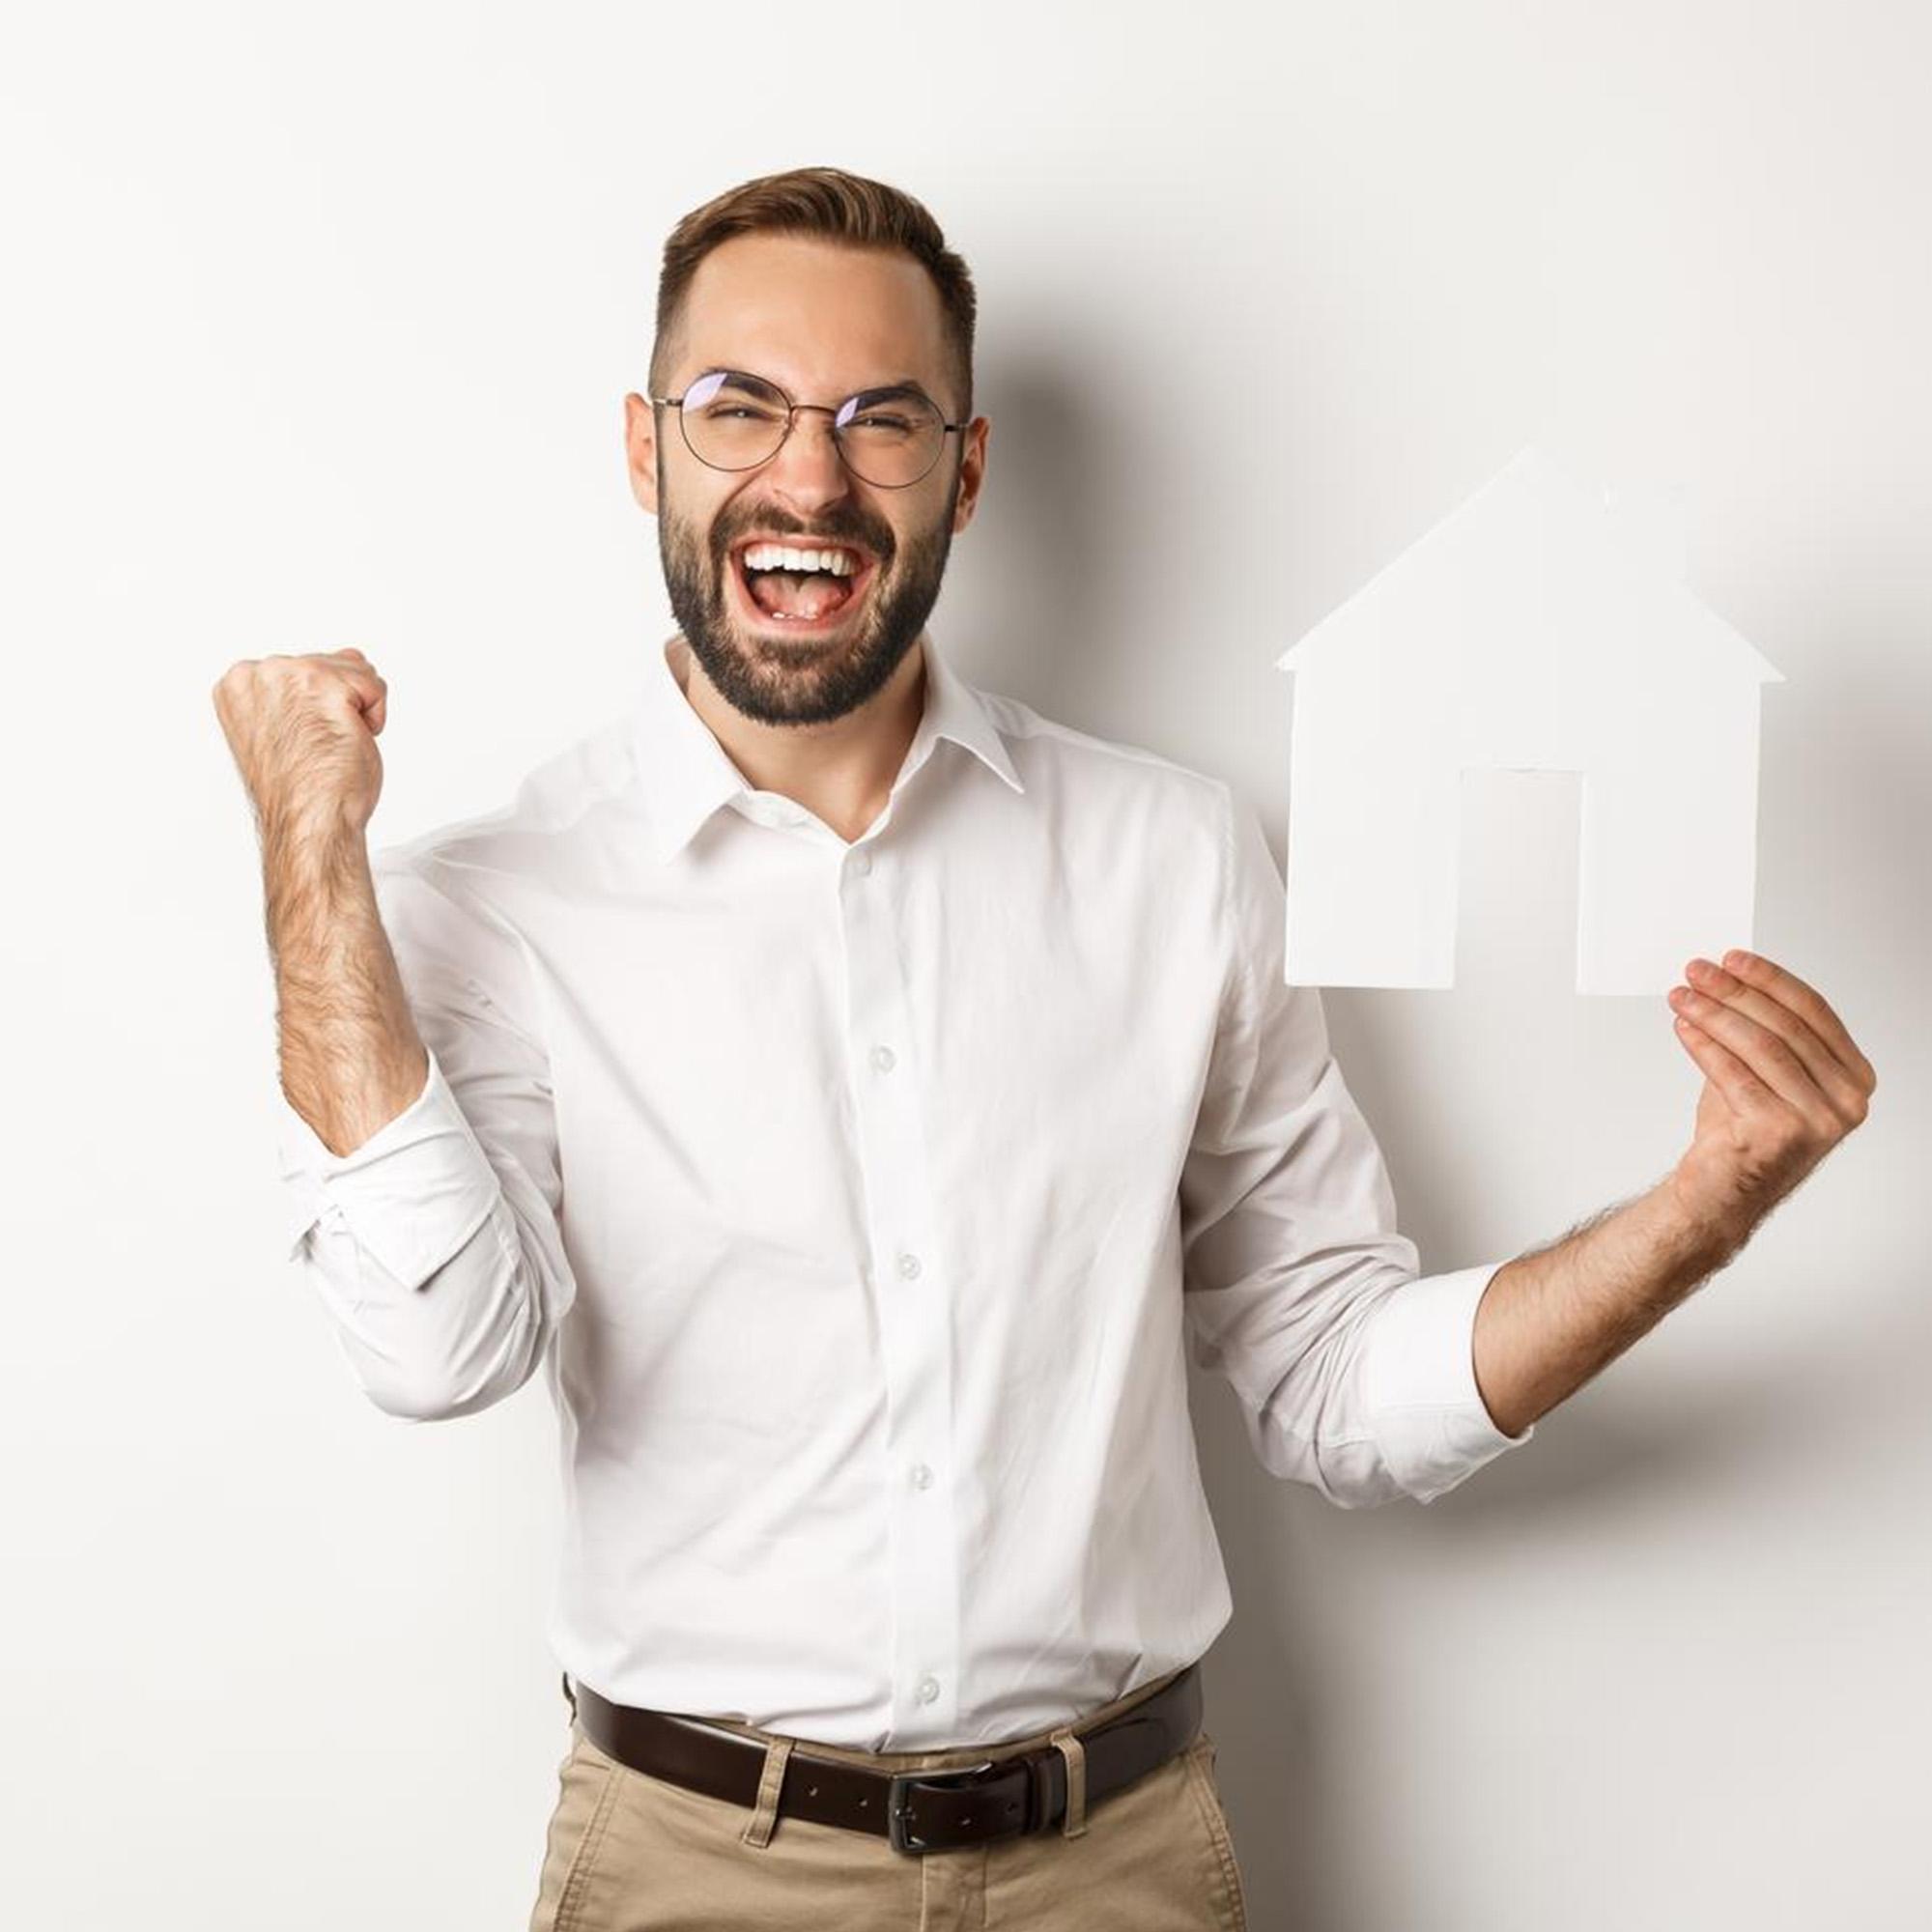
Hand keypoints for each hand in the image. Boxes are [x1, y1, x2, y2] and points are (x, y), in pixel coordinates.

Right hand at [212, 647, 389, 838]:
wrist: (309, 822)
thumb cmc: (302, 789)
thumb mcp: (285, 725)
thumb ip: (297, 689)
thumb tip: (349, 657)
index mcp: (238, 682)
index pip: (306, 666)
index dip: (319, 707)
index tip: (299, 740)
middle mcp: (256, 672)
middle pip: (333, 663)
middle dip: (340, 705)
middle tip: (318, 746)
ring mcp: (286, 674)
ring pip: (355, 670)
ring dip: (357, 710)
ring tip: (331, 744)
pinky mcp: (322, 684)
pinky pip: (374, 685)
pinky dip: (375, 716)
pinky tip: (348, 741)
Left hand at [1665, 949, 1875, 1243]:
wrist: (1721, 1192)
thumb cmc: (1743, 1130)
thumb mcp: (1762, 1072)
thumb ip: (1760, 1031)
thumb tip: (1727, 978)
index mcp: (1854, 1078)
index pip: (1814, 1012)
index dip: (1770, 980)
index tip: (1733, 959)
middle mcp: (1846, 1100)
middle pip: (1785, 1026)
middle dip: (1735, 992)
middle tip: (1697, 972)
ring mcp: (1818, 1119)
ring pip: (1760, 1047)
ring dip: (1714, 1014)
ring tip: (1682, 996)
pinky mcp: (1780, 1133)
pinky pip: (1735, 1075)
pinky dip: (1704, 1045)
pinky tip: (1683, 1028)